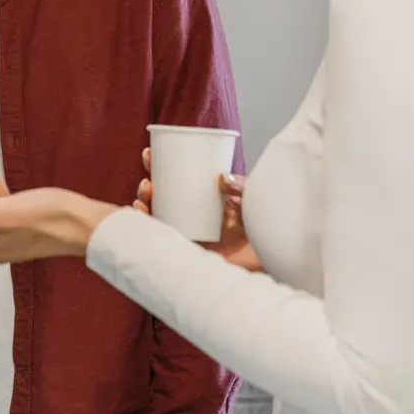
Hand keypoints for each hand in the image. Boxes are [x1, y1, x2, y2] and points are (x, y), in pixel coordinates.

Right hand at [136, 148, 260, 270]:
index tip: (149, 154)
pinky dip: (148, 229)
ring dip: (144, 205)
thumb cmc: (262, 230)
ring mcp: (188, 233)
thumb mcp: (251, 200)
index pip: (176, 180)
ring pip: (157, 218)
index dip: (159, 167)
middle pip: (161, 199)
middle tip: (148, 181)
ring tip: (145, 196)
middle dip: (147, 188)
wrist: (270, 259)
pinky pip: (162, 241)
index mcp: (203, 199)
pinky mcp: (187, 251)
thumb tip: (222, 177)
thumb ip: (240, 187)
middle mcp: (191, 215)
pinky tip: (143, 217)